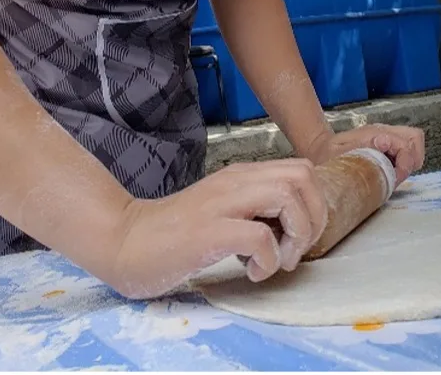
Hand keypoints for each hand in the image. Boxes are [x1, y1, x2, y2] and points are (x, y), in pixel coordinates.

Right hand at [110, 158, 328, 299]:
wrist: (126, 241)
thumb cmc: (174, 234)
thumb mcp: (223, 210)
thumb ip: (253, 208)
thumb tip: (293, 227)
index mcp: (240, 176)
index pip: (301, 169)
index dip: (314, 204)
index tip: (298, 237)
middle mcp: (235, 181)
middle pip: (302, 176)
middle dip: (314, 217)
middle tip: (294, 250)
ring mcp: (222, 203)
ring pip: (287, 197)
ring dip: (295, 236)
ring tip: (276, 261)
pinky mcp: (209, 230)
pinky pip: (260, 235)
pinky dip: (268, 259)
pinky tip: (251, 271)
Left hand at [304, 124, 424, 185]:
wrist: (319, 149)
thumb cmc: (327, 153)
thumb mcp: (338, 153)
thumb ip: (360, 149)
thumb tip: (384, 141)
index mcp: (374, 133)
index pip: (405, 143)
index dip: (404, 161)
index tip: (395, 176)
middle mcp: (383, 132)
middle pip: (415, 138)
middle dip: (412, 160)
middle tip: (397, 176)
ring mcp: (386, 138)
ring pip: (413, 144)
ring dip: (409, 162)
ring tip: (394, 175)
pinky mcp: (386, 145)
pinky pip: (405, 151)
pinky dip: (404, 163)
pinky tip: (389, 173)